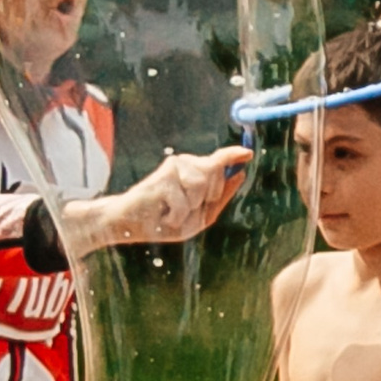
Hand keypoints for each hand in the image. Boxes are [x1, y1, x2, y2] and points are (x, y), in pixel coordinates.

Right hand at [78, 145, 251, 248]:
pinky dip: (177, 215)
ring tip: (172, 211)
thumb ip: (221, 196)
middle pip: (215, 173)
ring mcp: (174, 168)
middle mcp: (186, 165)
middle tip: (184, 210)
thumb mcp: (201, 216)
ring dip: (190, 208)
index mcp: (197, 173)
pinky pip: (184, 200)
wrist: (132, 226)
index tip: (247, 154)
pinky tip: (164, 214)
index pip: (218, 162)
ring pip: (202, 186)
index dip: (233, 155)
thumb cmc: (166, 221)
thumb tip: (239, 175)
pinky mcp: (163, 176)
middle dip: (206, 198)